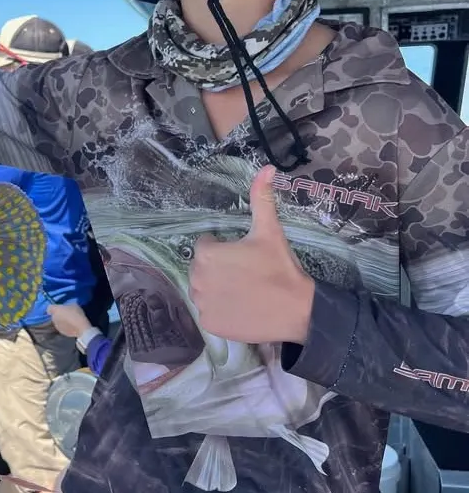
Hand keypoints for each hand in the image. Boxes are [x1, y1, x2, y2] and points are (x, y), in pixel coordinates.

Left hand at [47, 304, 91, 337]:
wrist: (81, 327)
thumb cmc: (77, 313)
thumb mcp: (74, 305)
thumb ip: (67, 306)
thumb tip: (67, 308)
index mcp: (55, 310)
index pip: (49, 308)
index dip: (53, 308)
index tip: (59, 308)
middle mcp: (54, 318)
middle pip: (54, 315)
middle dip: (59, 315)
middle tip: (67, 314)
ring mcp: (57, 326)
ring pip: (57, 322)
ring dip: (61, 321)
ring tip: (70, 321)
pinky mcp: (61, 332)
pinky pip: (62, 328)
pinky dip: (65, 327)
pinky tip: (71, 327)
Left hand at [188, 165, 314, 344]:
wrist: (296, 310)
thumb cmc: (280, 267)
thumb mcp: (269, 231)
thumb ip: (261, 199)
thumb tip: (266, 168)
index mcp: (206, 255)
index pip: (205, 246)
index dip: (224, 248)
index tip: (243, 256)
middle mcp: (196, 279)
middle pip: (201, 269)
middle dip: (218, 269)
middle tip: (245, 274)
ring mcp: (201, 304)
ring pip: (203, 291)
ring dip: (216, 289)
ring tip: (243, 291)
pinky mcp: (208, 324)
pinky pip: (209, 312)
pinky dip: (220, 311)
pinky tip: (240, 308)